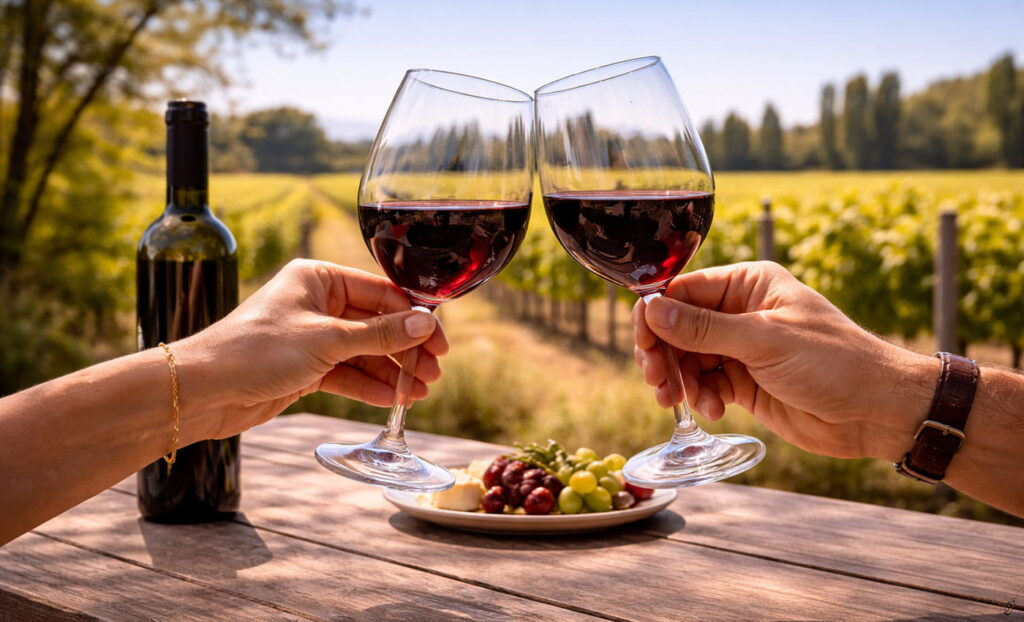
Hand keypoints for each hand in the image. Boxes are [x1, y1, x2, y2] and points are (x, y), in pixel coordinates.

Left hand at [175, 259, 447, 439]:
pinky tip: (393, 399)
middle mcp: (317, 303)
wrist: (204, 391)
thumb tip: (425, 325)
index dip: (414, 318)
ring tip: (419, 392)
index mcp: (319, 278)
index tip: (439, 342)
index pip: (382, 293)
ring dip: (391, 372)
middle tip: (433, 372)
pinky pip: (347, 373)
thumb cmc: (255, 351)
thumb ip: (379, 335)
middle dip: (405, 350)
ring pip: (364, 352)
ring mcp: (311, 337)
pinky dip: (369, 386)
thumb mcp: (327, 340)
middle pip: (376, 324)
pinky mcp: (305, 367)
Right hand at [633, 261, 937, 460]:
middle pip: (677, 327)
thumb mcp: (764, 341)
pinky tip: (712, 410)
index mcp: (748, 285)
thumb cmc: (834, 363)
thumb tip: (652, 309)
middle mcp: (740, 312)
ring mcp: (741, 348)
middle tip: (657, 380)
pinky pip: (703, 383)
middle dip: (663, 353)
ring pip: (686, 358)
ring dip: (678, 380)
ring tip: (679, 401)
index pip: (683, 290)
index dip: (656, 315)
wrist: (876, 412)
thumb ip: (704, 328)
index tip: (643, 343)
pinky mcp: (743, 381)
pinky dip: (699, 397)